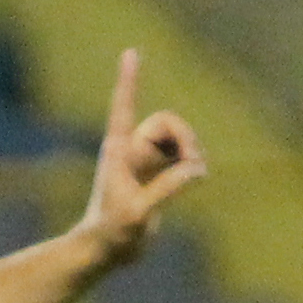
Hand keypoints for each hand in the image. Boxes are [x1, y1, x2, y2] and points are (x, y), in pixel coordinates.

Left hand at [79, 48, 207, 267]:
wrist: (105, 250)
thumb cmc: (112, 232)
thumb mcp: (139, 212)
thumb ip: (168, 188)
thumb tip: (197, 169)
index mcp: (119, 150)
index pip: (124, 107)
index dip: (129, 80)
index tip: (130, 52)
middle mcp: (131, 148)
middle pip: (166, 122)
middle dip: (186, 136)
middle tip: (195, 164)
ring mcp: (144, 160)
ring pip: (178, 137)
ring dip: (192, 149)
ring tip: (196, 174)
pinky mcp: (156, 173)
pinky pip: (182, 155)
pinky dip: (192, 163)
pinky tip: (194, 177)